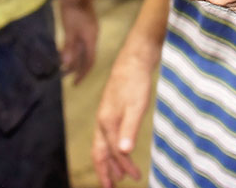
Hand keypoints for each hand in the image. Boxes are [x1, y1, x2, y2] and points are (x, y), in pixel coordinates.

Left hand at [57, 0, 97, 83]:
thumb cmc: (72, 7)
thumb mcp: (69, 28)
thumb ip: (69, 46)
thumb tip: (67, 64)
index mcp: (91, 37)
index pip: (90, 61)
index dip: (82, 73)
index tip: (75, 84)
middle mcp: (92, 35)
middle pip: (87, 56)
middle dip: (77, 68)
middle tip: (64, 77)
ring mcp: (87, 28)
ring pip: (82, 48)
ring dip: (73, 58)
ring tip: (61, 65)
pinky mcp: (82, 23)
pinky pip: (78, 41)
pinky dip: (71, 48)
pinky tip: (62, 48)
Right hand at [91, 50, 154, 187]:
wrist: (134, 60)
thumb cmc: (135, 81)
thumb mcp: (136, 106)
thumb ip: (130, 129)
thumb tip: (124, 152)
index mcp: (106, 122)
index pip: (114, 152)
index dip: (124, 166)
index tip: (135, 177)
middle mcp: (102, 121)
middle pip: (98, 153)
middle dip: (104, 171)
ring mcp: (105, 116)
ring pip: (102, 145)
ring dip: (108, 162)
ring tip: (116, 177)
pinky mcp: (111, 111)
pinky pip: (107, 137)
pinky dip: (111, 149)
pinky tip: (120, 151)